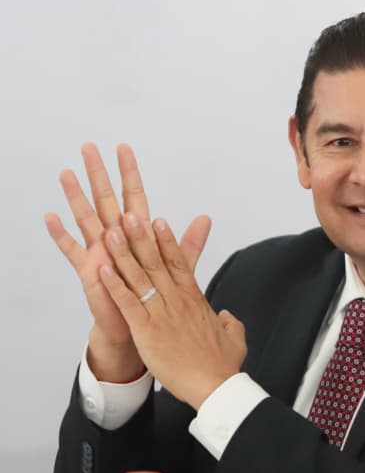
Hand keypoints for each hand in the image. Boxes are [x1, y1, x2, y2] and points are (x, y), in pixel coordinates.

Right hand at [46, 144, 210, 381]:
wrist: (136, 326)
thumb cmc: (152, 294)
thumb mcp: (175, 265)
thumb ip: (188, 242)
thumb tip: (207, 217)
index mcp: (136, 235)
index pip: (133, 197)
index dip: (129, 174)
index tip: (124, 147)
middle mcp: (115, 238)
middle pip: (105, 200)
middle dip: (98, 174)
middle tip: (88, 147)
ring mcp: (99, 252)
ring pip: (86, 218)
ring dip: (76, 196)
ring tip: (66, 173)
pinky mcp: (89, 270)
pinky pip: (71, 250)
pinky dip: (60, 234)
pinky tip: (50, 216)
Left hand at [99, 205, 245, 408]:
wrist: (215, 386)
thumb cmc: (222, 365)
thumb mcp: (234, 339)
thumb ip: (230, 323)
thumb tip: (227, 315)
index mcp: (195, 301)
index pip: (180, 263)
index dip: (167, 241)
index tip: (158, 221)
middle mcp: (178, 301)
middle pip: (157, 262)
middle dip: (142, 236)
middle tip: (130, 214)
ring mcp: (161, 314)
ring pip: (140, 277)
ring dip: (124, 253)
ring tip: (112, 231)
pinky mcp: (147, 330)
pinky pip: (127, 302)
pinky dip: (115, 285)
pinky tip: (103, 269)